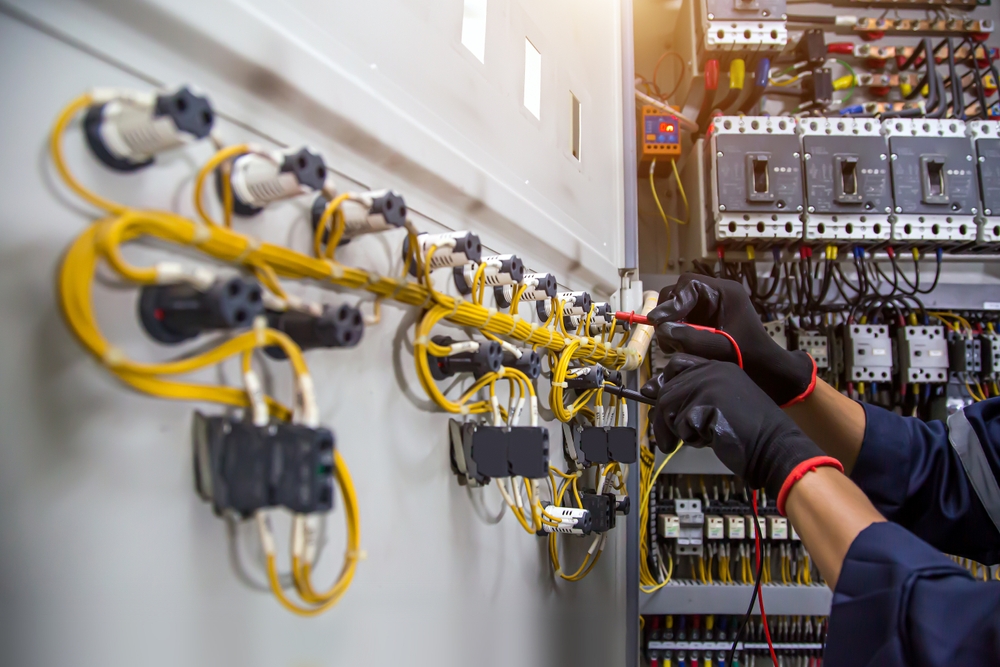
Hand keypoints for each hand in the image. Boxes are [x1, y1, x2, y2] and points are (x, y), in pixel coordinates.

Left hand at [640, 354, 840, 511]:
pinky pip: (681, 423)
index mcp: (719, 367)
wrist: (775, 447)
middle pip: (666, 390)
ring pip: (668, 406)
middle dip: (663, 419)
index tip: (658, 404)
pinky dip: (691, 438)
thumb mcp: (720, 404)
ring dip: (677, 430)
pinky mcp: (709, 402)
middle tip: (669, 441)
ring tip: (697, 440)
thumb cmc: (750, 431)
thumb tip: (653, 393)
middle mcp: (713, 370)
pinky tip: (712, 440)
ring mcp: (711, 384)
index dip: (663, 386)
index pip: (675, 365)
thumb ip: (693, 396)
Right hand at [648, 273, 815, 406]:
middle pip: (678, 293)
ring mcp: (709, 307)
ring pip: (676, 308)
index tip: (658, 321)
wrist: (767, 371)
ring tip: (672, 346)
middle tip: (666, 337)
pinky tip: (679, 348)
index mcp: (725, 292)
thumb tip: (662, 329)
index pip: (688, 285)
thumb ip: (691, 338)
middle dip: (668, 314)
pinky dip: (676, 333)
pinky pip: (681, 320)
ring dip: (670, 326)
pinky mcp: (704, 320)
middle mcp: (715, 295)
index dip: (670, 302)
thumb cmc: (751, 357)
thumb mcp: (721, 348)